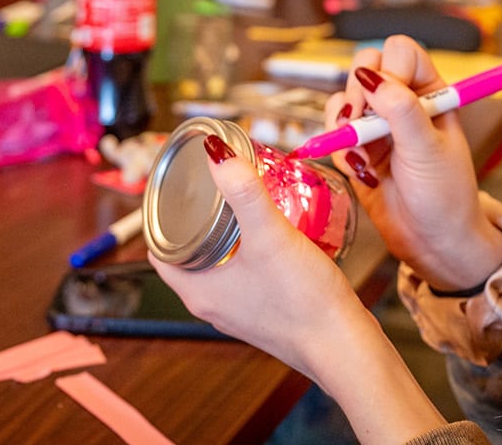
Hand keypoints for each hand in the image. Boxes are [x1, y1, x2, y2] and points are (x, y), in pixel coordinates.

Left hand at [150, 138, 365, 378]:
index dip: (160, 218)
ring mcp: (239, 312)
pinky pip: (244, 276)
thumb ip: (245, 193)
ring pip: (218, 265)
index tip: (174, 188)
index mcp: (198, 292)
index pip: (157, 252)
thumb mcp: (270, 237)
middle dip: (196, 220)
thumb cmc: (303, 302)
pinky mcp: (264, 314)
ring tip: (240, 203)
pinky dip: (248, 252)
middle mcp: (212, 305)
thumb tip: (216, 153)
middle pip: (188, 255)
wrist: (344, 348)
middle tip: (211, 186)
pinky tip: (271, 234)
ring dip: (224, 235)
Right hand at [324, 37, 501, 291]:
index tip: (390, 100)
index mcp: (431, 91)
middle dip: (358, 94)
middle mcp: (403, 102)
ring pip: (343, 97)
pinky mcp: (357, 149)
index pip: (401, 52)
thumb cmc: (446, 197)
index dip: (390, 71)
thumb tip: (371, 77)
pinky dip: (339, 150)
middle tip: (364, 123)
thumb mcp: (429, 150)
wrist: (433, 244)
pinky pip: (333, 132)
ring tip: (364, 155)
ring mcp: (377, 125)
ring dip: (346, 125)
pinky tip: (360, 171)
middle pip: (365, 66)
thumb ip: (402, 110)